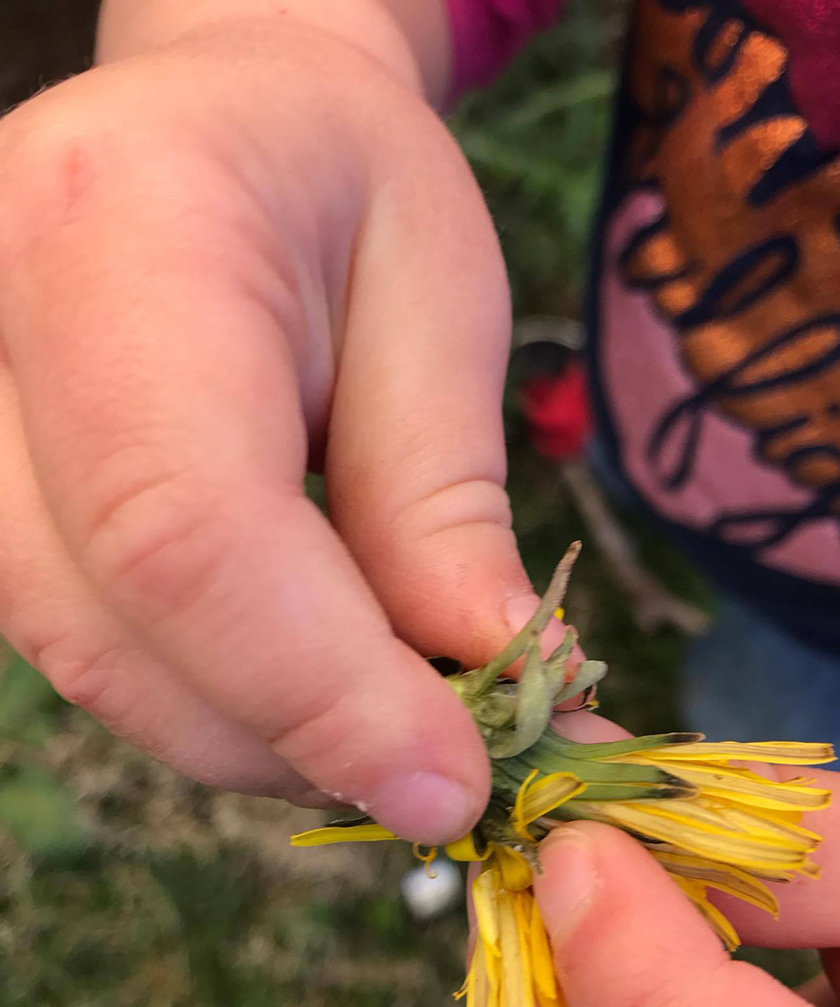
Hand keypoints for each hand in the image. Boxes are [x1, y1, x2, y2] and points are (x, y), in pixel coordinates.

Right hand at [0, 18, 532, 840]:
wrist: (223, 131)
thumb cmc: (347, 189)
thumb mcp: (434, 305)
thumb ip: (443, 502)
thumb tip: (492, 682)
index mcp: (116, 234)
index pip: (190, 526)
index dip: (323, 690)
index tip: (452, 784)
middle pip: (120, 626)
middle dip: (302, 736)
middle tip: (451, 768)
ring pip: (90, 661)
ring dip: (262, 733)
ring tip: (396, 721)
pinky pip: (91, 641)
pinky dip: (217, 696)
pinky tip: (314, 680)